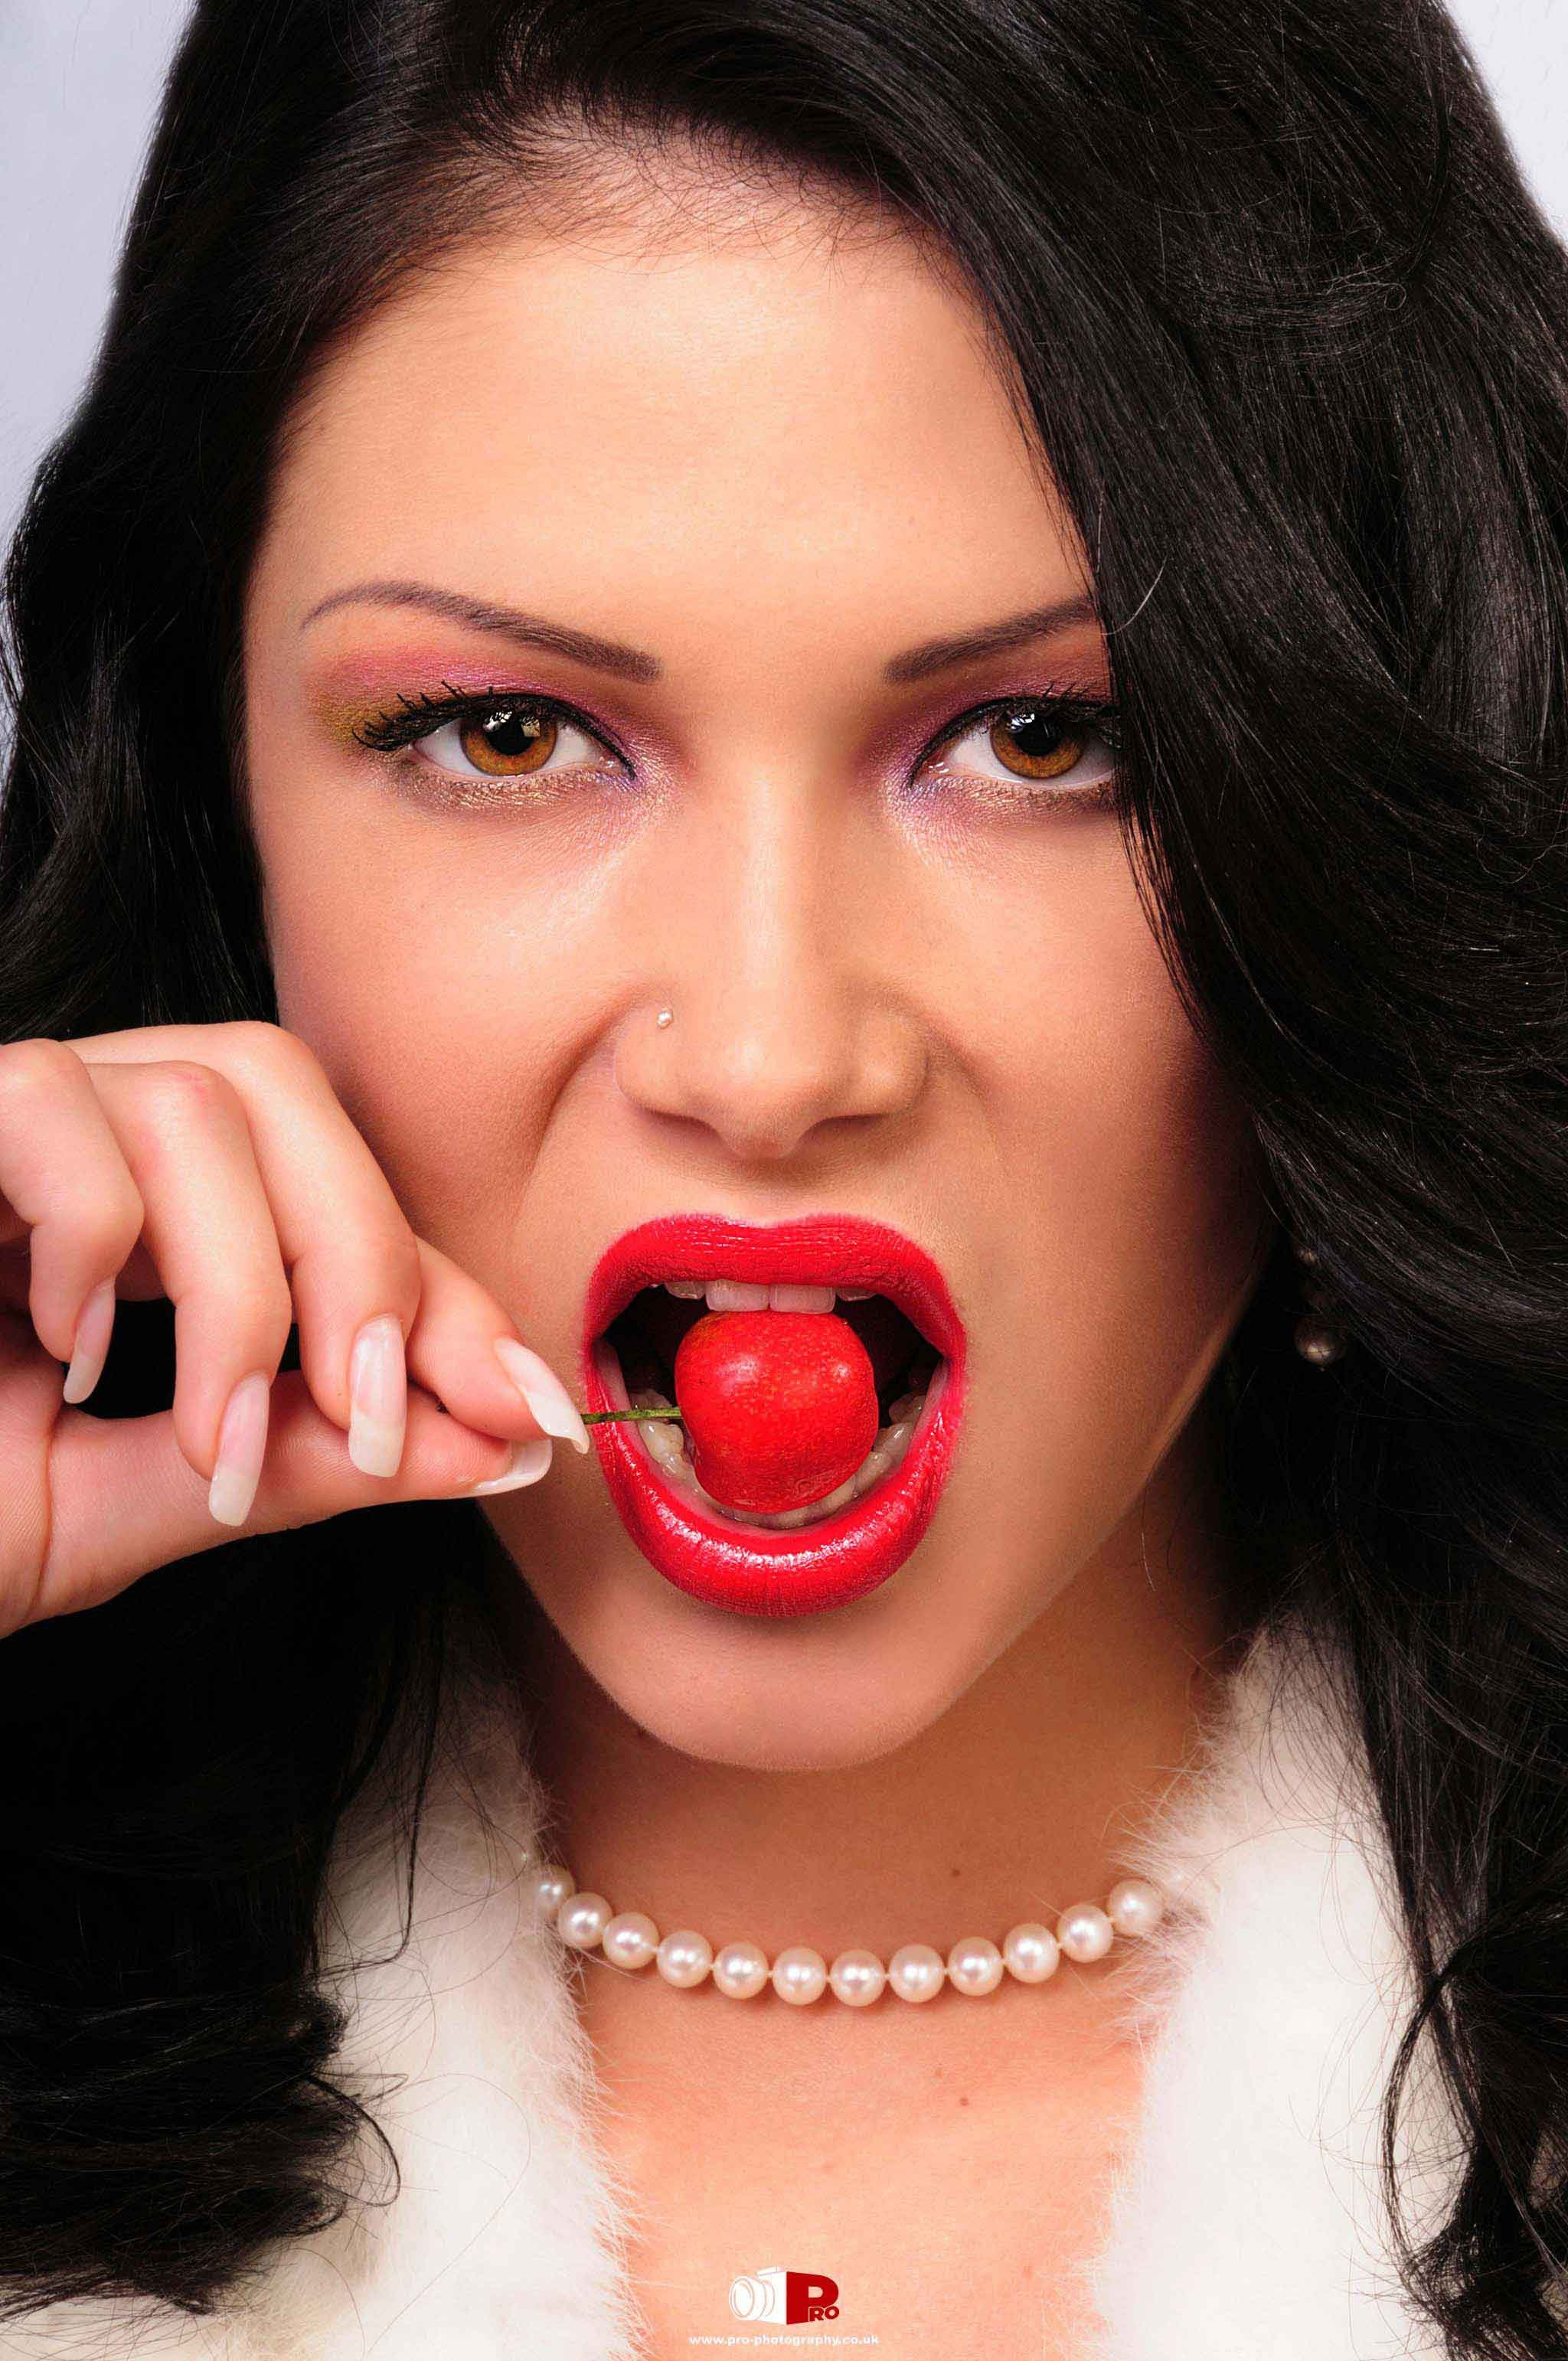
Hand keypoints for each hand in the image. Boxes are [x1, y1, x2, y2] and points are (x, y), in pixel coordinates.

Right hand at [0, 1020, 587, 1637]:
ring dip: (243, 1284)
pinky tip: (67, 1345)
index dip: (443, 1292)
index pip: (330, 1196)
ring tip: (206, 1437)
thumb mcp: (138, 1508)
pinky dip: (95, 1235)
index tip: (531, 1416)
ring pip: (200, 1095)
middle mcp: (69, 1136)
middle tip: (372, 1419)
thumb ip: (305, 1463)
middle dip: (366, 1261)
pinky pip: (51, 1105)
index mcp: (132, 1214)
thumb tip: (497, 1445)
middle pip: (286, 1092)